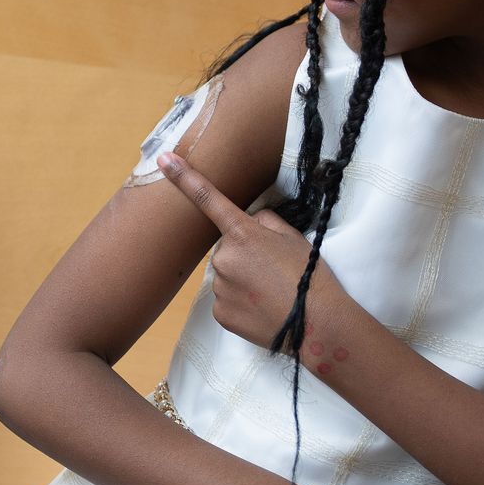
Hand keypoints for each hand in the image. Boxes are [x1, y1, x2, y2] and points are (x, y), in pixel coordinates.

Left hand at [155, 150, 341, 351]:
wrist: (319, 325)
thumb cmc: (309, 277)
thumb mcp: (293, 237)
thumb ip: (264, 220)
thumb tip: (249, 221)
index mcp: (243, 233)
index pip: (208, 198)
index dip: (183, 177)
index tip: (164, 159)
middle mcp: (224, 258)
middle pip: (226, 249)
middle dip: (243, 255)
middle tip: (272, 270)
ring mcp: (219, 287)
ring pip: (225, 275)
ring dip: (242, 280)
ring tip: (270, 292)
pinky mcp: (220, 313)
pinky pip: (225, 300)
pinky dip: (241, 303)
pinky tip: (262, 308)